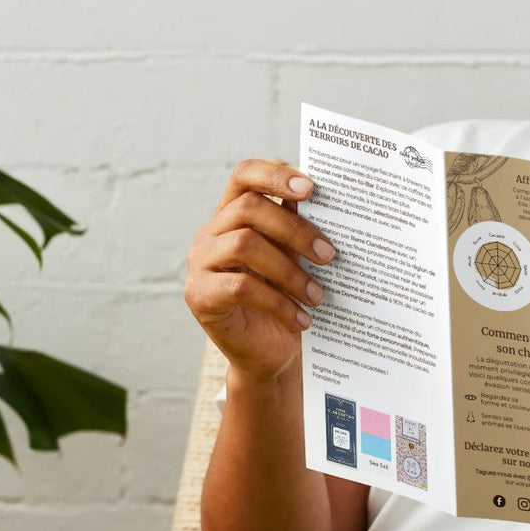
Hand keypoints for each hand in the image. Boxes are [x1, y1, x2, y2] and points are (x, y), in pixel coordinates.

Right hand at [184, 159, 334, 379]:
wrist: (270, 356)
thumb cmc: (286, 302)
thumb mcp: (297, 261)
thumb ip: (300, 230)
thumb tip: (329, 201)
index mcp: (233, 216)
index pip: (244, 176)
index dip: (275, 174)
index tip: (311, 189)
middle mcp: (211, 233)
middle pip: (248, 208)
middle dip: (295, 230)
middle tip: (330, 255)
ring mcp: (200, 263)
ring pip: (244, 245)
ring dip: (289, 271)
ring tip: (318, 296)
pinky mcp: (199, 295)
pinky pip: (241, 288)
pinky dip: (278, 303)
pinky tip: (302, 319)